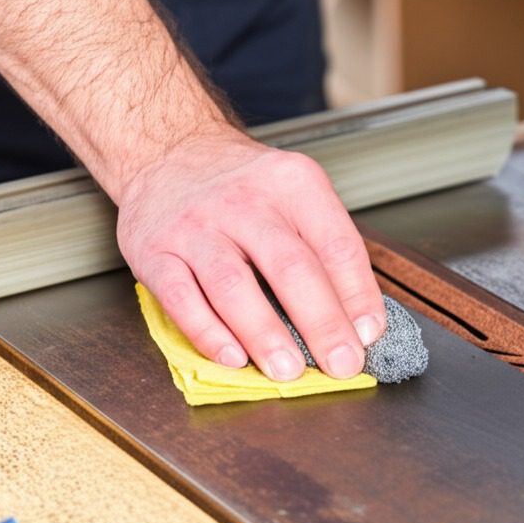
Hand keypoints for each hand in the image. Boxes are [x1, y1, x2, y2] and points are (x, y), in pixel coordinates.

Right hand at [117, 128, 385, 380]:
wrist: (166, 151)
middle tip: (342, 363)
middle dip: (322, 323)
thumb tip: (358, 322)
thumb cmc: (242, 187)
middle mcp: (245, 201)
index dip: (358, 295)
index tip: (369, 335)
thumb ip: (325, 250)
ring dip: (265, 335)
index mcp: (293, 184)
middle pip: (291, 268)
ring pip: (234, 286)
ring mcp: (196, 226)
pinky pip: (181, 299)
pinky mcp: (154, 252)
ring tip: (289, 371)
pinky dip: (208, 333)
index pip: (336, 245)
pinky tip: (233, 357)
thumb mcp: (294, 194)